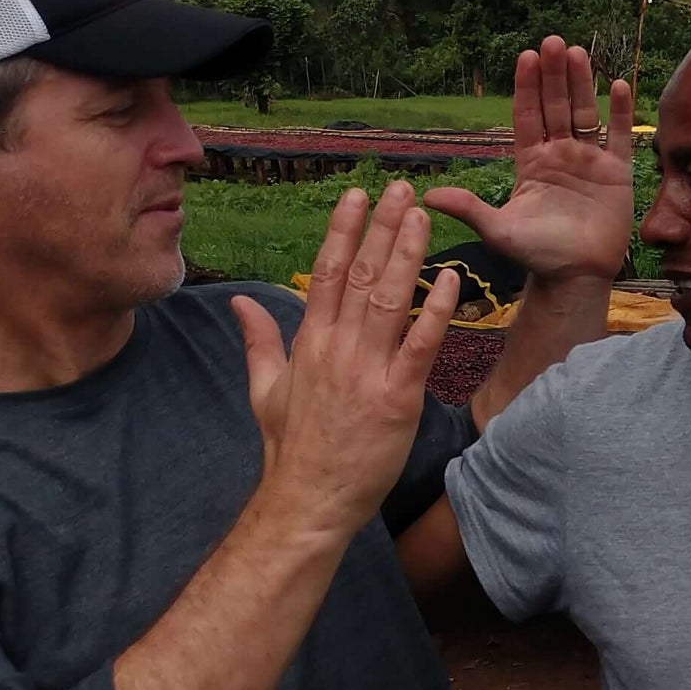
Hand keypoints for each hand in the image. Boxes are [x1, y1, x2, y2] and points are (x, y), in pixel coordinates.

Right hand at [234, 181, 459, 540]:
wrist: (307, 500)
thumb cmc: (290, 448)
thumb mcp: (264, 388)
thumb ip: (259, 340)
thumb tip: (239, 301)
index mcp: (309, 342)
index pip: (326, 272)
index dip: (342, 231)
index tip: (355, 197)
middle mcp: (337, 348)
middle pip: (361, 275)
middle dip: (380, 228)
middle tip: (399, 189)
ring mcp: (367, 372)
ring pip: (389, 300)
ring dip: (407, 254)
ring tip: (422, 216)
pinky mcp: (397, 399)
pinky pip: (420, 346)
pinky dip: (436, 311)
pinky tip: (450, 279)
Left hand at [424, 37, 633, 284]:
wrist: (575, 277)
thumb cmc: (537, 254)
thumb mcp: (498, 230)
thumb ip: (469, 208)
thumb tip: (427, 195)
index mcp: (531, 162)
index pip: (527, 116)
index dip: (527, 87)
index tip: (526, 57)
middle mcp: (560, 154)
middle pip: (556, 106)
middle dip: (554, 75)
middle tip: (552, 41)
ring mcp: (589, 161)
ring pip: (586, 113)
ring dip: (582, 83)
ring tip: (578, 52)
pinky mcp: (617, 173)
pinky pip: (619, 137)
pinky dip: (620, 112)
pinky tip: (618, 84)